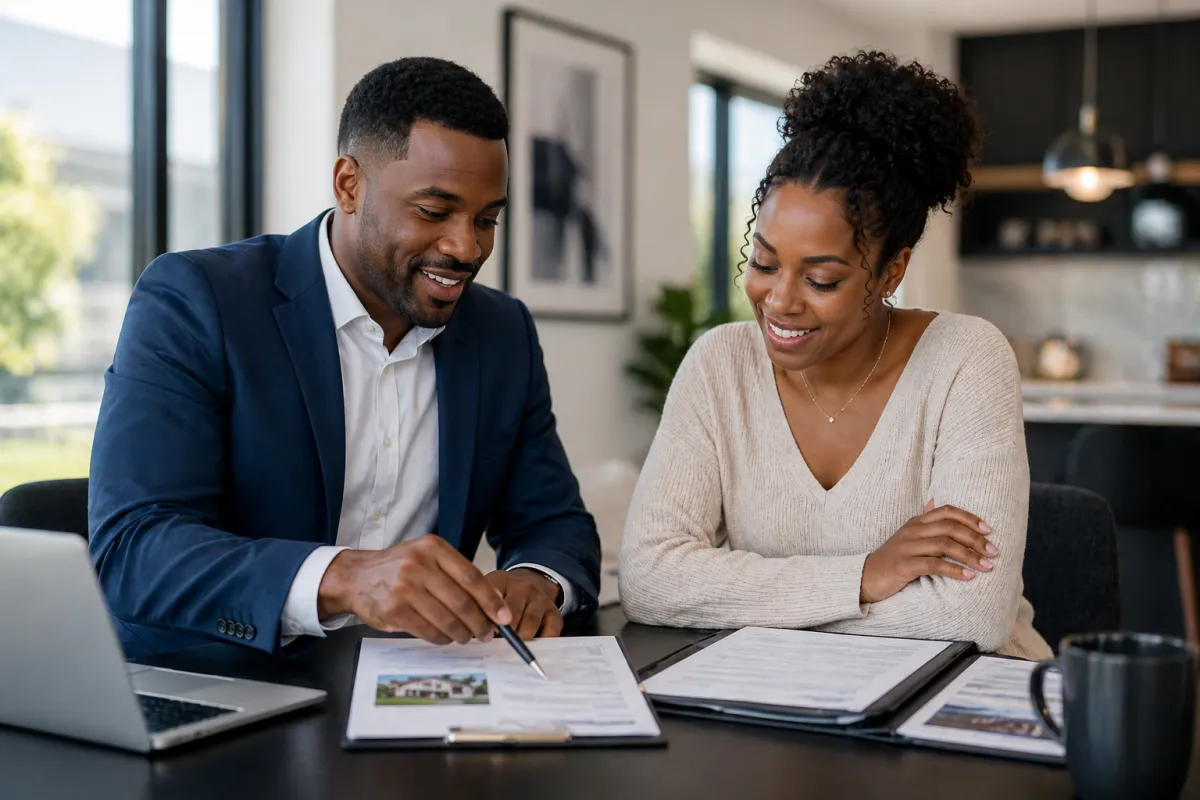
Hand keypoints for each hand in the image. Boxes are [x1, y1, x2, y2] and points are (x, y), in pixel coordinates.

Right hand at [317, 534, 511, 644]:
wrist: (356, 576)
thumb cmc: (399, 568)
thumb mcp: (428, 559)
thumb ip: (458, 575)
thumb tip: (493, 601)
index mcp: (433, 548)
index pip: (471, 577)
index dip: (491, 601)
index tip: (504, 617)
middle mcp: (419, 565)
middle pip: (461, 601)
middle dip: (479, 623)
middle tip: (487, 633)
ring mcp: (404, 587)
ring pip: (446, 619)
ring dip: (461, 633)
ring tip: (466, 637)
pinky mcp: (394, 609)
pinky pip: (427, 631)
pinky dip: (441, 638)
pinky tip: (445, 638)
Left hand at [486, 569, 563, 640]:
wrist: (532, 581)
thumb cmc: (504, 595)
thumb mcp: (487, 592)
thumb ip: (479, 609)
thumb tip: (475, 632)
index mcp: (502, 580)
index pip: (493, 597)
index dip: (489, 617)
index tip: (487, 631)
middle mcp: (523, 587)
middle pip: (513, 613)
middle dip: (504, 632)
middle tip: (499, 643)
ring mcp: (540, 598)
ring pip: (530, 624)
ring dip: (520, 638)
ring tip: (513, 647)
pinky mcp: (554, 612)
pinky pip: (550, 632)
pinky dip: (541, 643)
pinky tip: (532, 647)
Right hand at [860, 500, 998, 603]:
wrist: (866, 577)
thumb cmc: (892, 558)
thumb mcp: (908, 537)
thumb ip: (924, 522)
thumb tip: (935, 502)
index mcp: (916, 522)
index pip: (946, 511)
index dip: (969, 518)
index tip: (988, 529)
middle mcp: (912, 531)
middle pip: (949, 527)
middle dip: (975, 539)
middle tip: (994, 551)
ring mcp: (907, 547)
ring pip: (944, 545)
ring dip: (970, 556)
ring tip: (987, 566)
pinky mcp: (904, 565)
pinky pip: (934, 565)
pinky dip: (954, 570)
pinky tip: (969, 576)